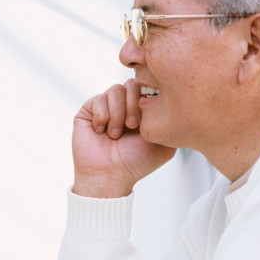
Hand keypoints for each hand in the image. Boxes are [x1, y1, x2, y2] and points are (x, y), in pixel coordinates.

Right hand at [73, 78, 175, 197]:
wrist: (110, 175)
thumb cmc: (136, 163)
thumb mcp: (164, 144)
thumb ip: (171, 122)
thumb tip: (171, 100)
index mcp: (142, 110)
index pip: (147, 86)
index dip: (148, 98)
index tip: (146, 121)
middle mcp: (124, 106)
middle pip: (131, 84)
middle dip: (133, 105)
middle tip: (132, 126)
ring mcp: (105, 107)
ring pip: (115, 90)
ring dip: (117, 114)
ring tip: (115, 135)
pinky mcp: (88, 111)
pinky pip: (97, 99)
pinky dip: (102, 116)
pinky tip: (101, 132)